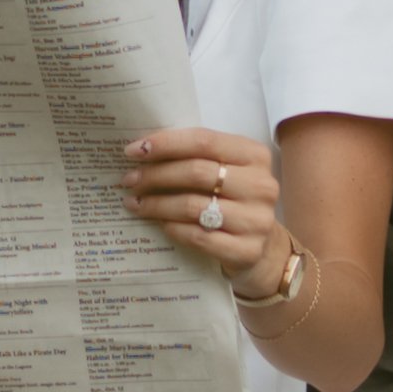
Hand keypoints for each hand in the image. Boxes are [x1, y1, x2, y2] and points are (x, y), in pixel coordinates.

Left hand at [121, 127, 283, 290]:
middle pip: (196, 172)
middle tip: (129, 180)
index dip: (165, 143)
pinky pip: (197, 236)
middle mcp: (261, 185)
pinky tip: (158, 223)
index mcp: (254, 155)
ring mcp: (256, 220)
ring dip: (156, 203)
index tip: (133, 150)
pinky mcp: (247, 250)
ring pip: (192, 205)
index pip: (204, 140)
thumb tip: (142, 151)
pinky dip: (172, 227)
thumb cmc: (234, 200)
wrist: (263, 248)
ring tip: (135, 202)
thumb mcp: (225, 170)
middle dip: (155, 175)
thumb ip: (196, 156)